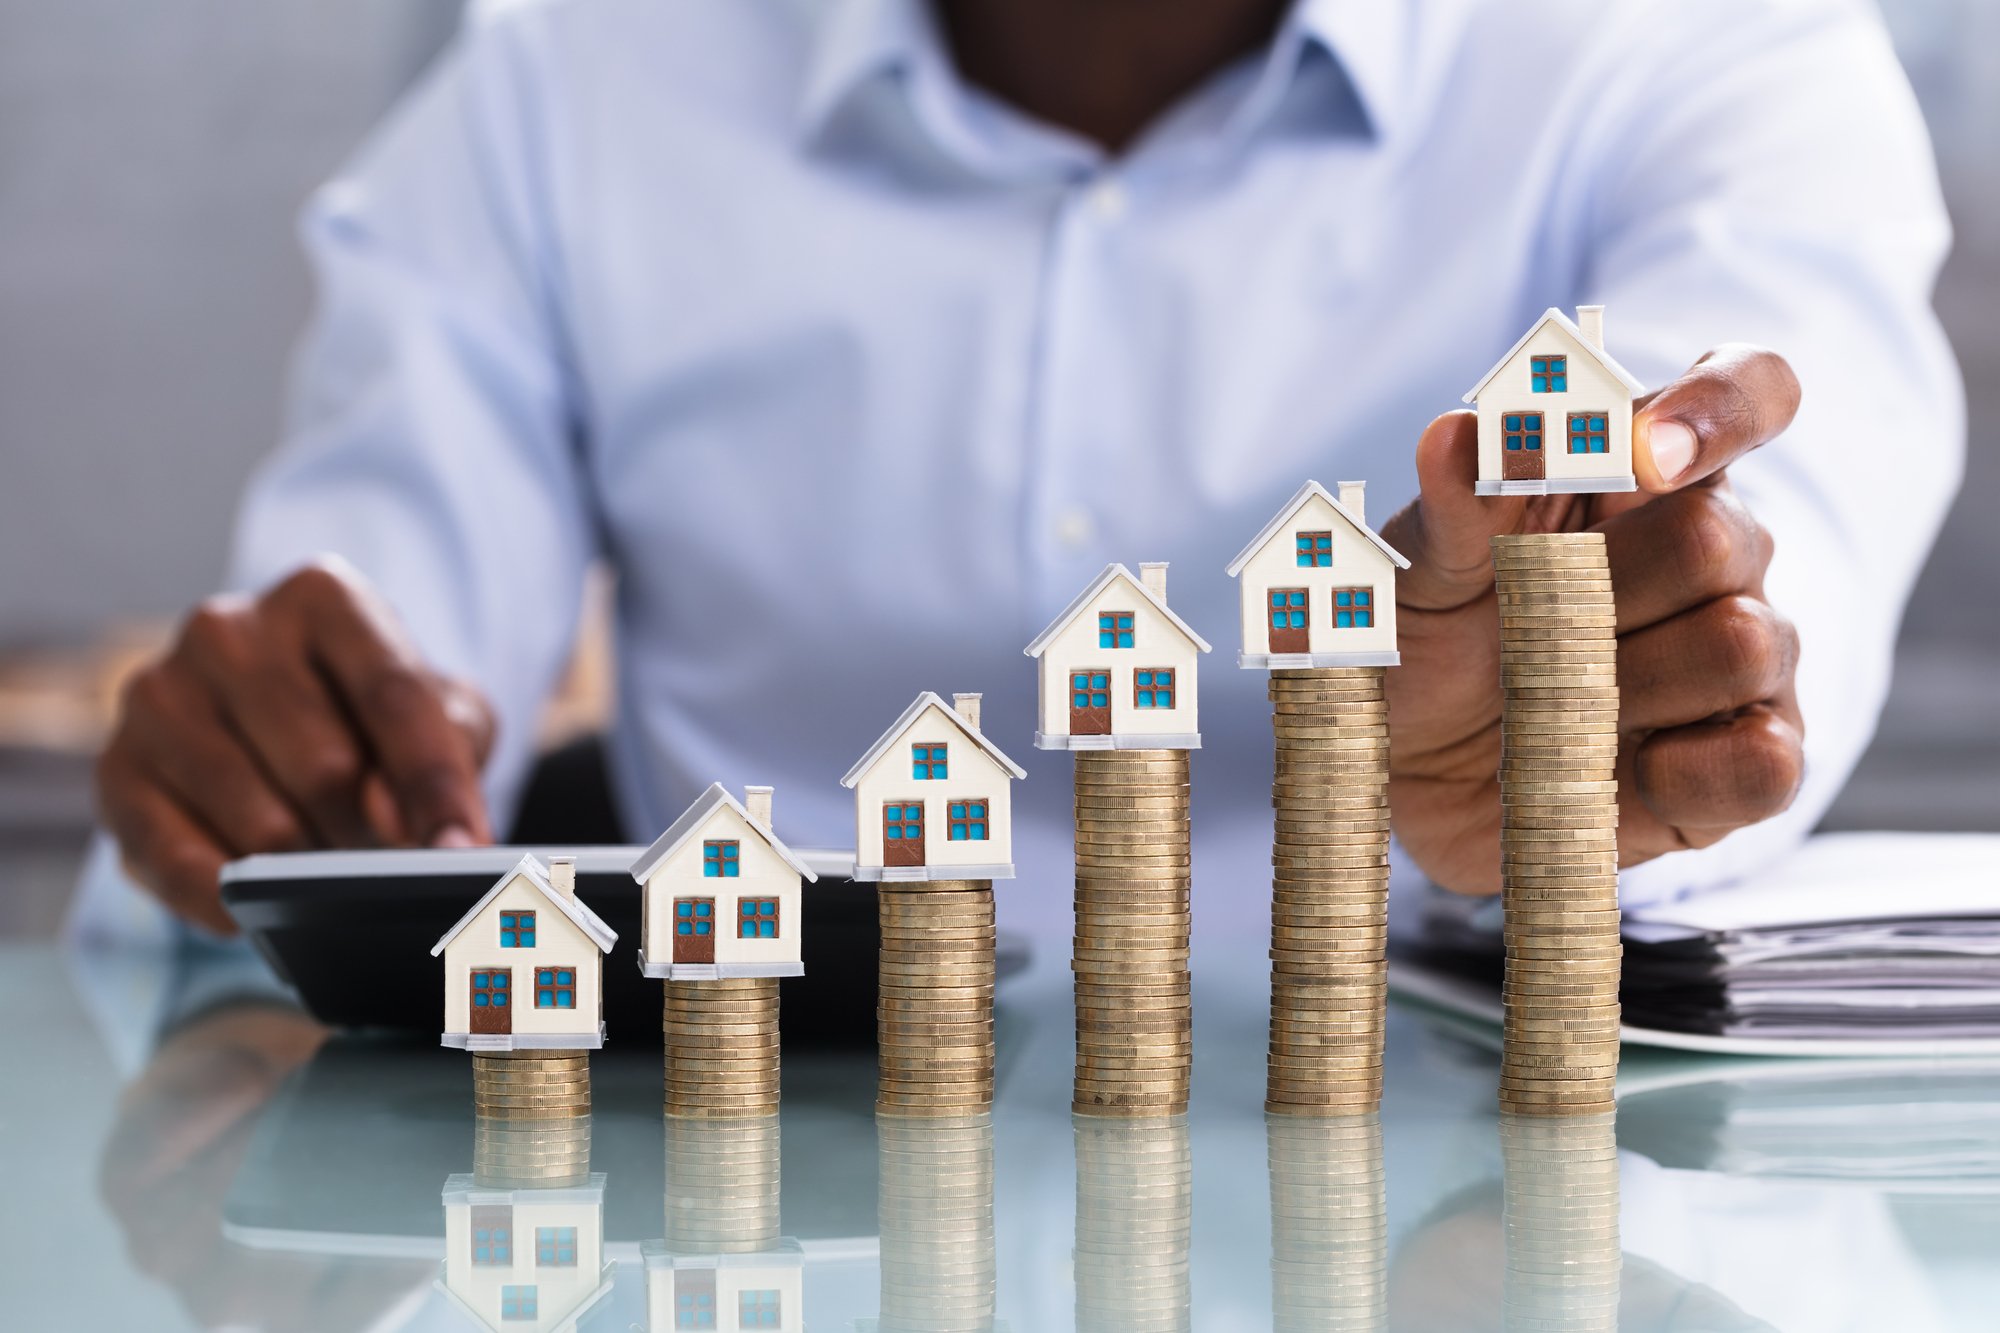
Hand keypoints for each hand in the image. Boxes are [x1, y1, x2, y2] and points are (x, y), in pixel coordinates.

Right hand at [95, 559, 495, 932]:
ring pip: (261, 823)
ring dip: (307, 866)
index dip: (436, 783)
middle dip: (368, 831)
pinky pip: (179, 861)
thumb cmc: (373, 719)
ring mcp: (158, 695)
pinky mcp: (115, 769)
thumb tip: (393, 820)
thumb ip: (446, 753)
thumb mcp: (443, 714)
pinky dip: (229, 900)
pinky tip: (253, 911)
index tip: (466, 851)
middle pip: (325, 766)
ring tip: (323, 860)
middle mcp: (227, 629)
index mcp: (321, 597)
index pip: (394, 695)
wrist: (271, 732)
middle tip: (382, 852)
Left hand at [1381, 345, 1805, 892]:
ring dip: (1620, 687)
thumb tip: (1461, 434)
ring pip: (1746, 646)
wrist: (1406, 770)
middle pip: (1716, 537)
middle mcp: (1716, 552)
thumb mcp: (1412, 572)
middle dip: (1600, 594)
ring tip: (1546, 705)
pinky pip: (1767, 763)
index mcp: (1638, 472)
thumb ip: (1449, 509)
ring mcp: (1745, 657)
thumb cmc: (1422, 641)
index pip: (1747, 391)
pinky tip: (1616, 768)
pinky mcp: (1747, 762)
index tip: (1642, 451)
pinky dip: (1682, 772)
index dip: (1719, 407)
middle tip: (1519, 632)